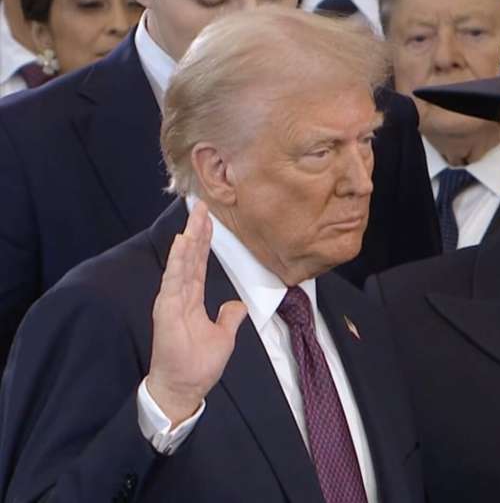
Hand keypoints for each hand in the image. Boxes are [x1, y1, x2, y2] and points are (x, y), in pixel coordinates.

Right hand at [147, 201, 247, 424]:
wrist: (184, 388)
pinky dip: (178, 260)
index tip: (207, 221)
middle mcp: (180, 296)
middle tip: (201, 206)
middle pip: (189, 257)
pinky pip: (174, 280)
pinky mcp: (167, 309)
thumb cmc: (197, 366)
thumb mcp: (223, 337)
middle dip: (196, 231)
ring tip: (194, 216)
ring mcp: (172, 301)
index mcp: (192, 300)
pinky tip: (182, 242)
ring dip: (188, 239)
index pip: (197, 264)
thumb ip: (229, 317)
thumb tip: (237, 306)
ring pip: (181, 263)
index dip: (203, 242)